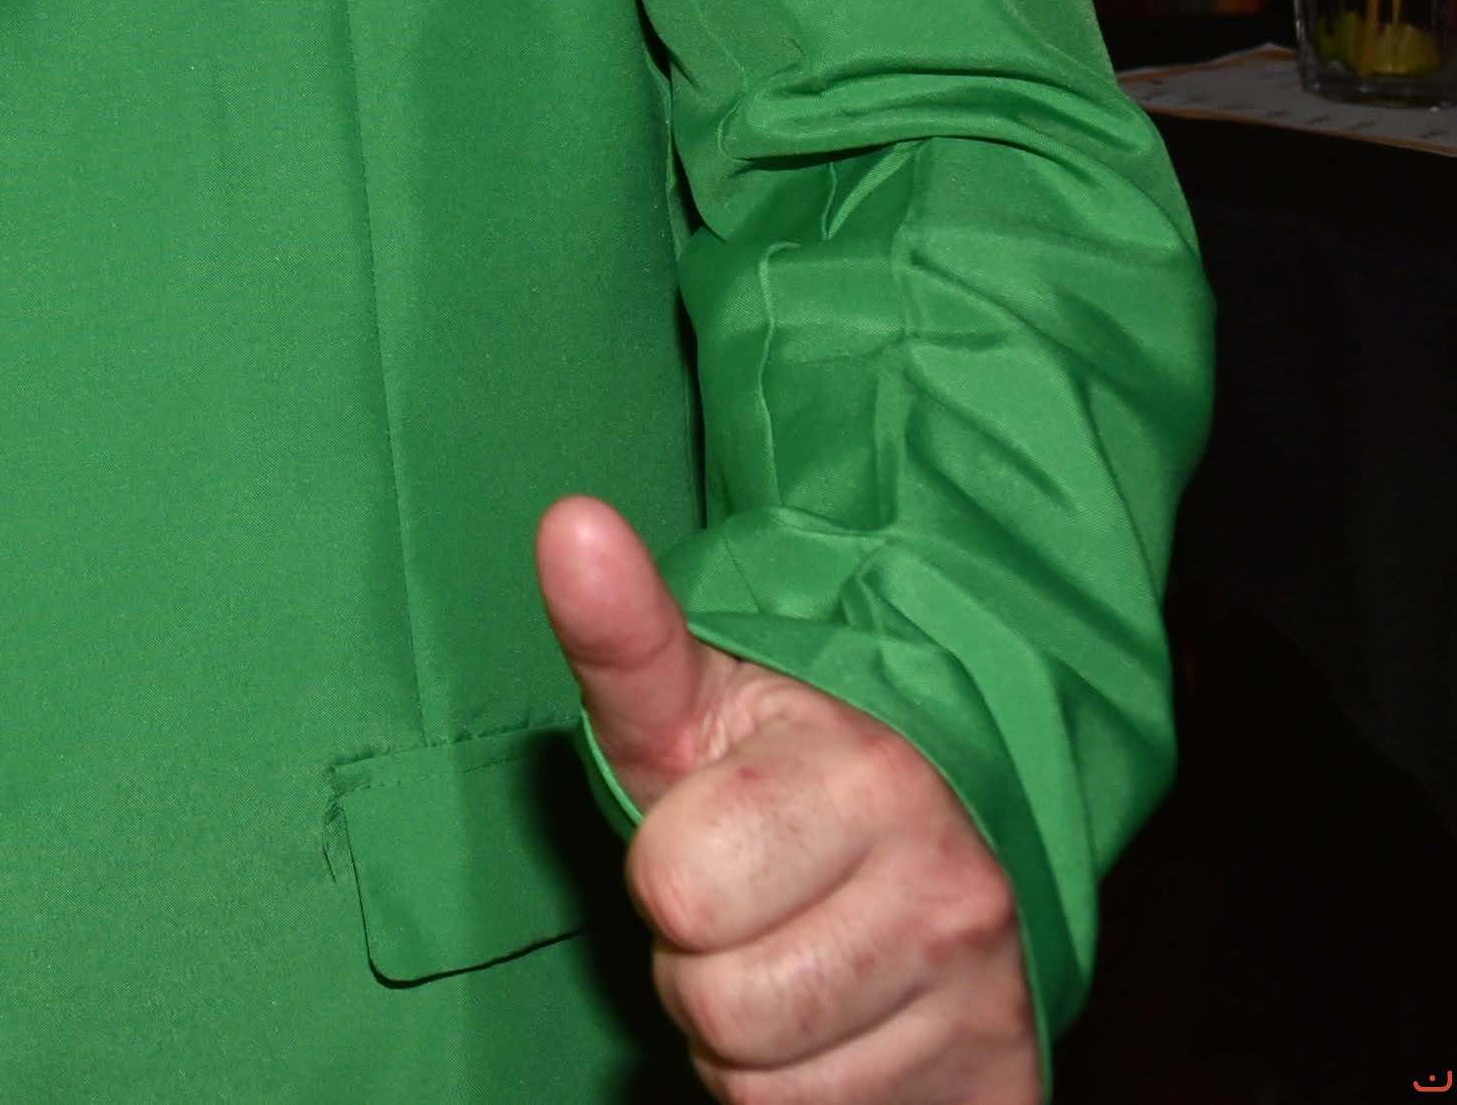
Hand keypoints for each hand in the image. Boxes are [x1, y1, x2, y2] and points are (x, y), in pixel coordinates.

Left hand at [536, 497, 1038, 1103]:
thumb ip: (623, 633)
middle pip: (721, 1003)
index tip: (708, 836)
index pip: (676, 889)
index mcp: (870, 776)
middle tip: (743, 911)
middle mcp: (950, 889)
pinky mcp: (1001, 1083)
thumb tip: (569, 523)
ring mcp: (985, 995)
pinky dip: (810, 1095)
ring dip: (751, 1039)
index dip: (663, 872)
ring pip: (769, 1084)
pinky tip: (838, 1023)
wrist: (948, 833)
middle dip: (701, 963)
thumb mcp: (692, 704)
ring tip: (787, 959)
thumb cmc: (783, 770)